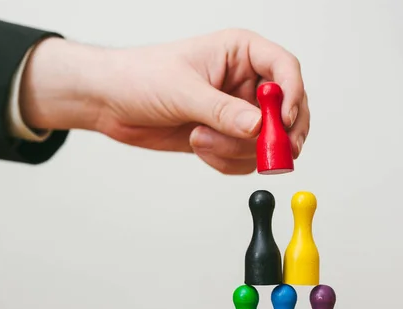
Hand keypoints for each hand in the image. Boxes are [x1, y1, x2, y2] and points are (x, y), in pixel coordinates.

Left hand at [20, 30, 308, 174]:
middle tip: (269, 154)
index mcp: (239, 53)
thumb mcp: (183, 91)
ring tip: (201, 140)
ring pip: (264, 140)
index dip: (291, 95)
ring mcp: (234, 111)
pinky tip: (200, 149)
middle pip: (285, 110)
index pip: (284, 69)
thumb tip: (258, 126)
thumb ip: (222, 110)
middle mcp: (243, 81)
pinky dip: (226, 161)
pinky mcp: (223, 135)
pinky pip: (243, 157)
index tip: (283, 122)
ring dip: (237, 150)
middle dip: (275, 135)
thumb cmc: (140, 77)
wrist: (111, 101)